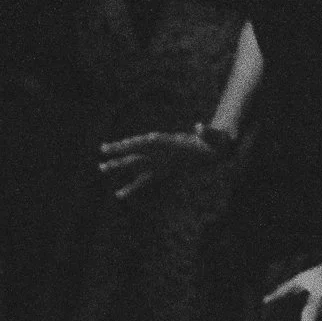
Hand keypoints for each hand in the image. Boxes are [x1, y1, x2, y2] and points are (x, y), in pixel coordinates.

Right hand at [98, 124, 225, 198]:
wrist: (221, 146)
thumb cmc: (217, 140)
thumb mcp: (214, 137)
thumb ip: (207, 132)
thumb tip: (199, 126)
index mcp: (171, 141)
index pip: (147, 142)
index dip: (132, 144)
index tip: (116, 146)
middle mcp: (163, 150)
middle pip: (137, 153)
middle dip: (120, 157)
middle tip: (100, 162)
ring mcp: (163, 160)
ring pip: (137, 164)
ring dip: (120, 167)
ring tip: (101, 168)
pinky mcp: (167, 171)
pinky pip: (147, 179)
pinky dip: (133, 186)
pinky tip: (120, 194)